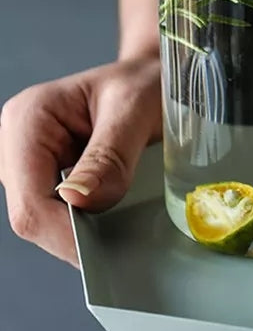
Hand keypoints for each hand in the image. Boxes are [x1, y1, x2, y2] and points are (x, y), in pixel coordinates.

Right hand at [0, 57, 161, 266]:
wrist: (154, 77)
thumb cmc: (146, 82)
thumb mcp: (135, 109)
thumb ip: (109, 154)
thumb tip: (79, 201)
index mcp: (29, 118)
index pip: (30, 198)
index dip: (63, 233)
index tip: (105, 252)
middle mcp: (20, 143)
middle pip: (33, 215)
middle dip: (76, 237)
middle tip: (125, 249)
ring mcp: (33, 163)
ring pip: (47, 220)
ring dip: (85, 233)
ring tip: (126, 234)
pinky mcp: (51, 177)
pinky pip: (62, 214)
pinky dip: (90, 224)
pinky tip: (118, 224)